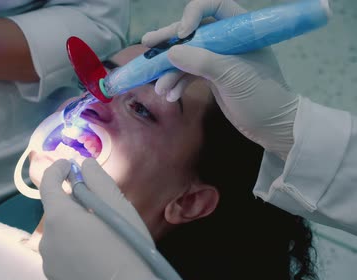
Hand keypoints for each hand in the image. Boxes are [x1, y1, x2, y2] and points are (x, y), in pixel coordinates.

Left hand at [39, 159, 178, 279]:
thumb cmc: (129, 248)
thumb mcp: (118, 208)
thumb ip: (98, 181)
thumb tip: (84, 164)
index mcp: (59, 217)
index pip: (48, 184)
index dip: (58, 170)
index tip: (69, 165)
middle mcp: (47, 240)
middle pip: (56, 212)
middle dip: (73, 204)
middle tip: (99, 208)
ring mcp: (48, 264)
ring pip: (59, 235)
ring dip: (73, 229)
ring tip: (100, 238)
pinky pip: (61, 257)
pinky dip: (72, 251)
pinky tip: (93, 257)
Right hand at [142, 0, 297, 158]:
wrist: (273, 127)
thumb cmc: (262, 96)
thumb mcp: (233, 76)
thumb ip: (202, 62)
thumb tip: (171, 52)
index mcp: (240, 30)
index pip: (214, 6)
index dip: (194, 14)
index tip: (181, 34)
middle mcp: (228, 39)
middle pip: (193, 31)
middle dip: (169, 40)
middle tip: (147, 44)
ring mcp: (218, 58)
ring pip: (187, 54)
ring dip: (169, 70)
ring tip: (159, 88)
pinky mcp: (212, 76)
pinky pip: (188, 73)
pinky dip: (177, 83)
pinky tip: (169, 95)